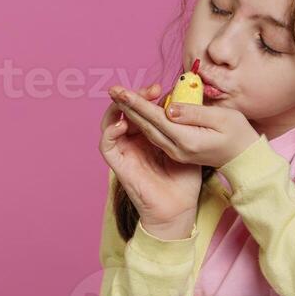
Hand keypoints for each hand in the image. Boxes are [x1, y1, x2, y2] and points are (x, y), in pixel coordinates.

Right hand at [99, 82, 201, 236]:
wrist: (180, 208)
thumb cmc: (185, 179)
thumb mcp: (188, 145)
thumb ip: (184, 124)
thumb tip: (186, 99)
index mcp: (148, 134)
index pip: (140, 107)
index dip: (145, 95)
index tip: (159, 87)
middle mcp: (133, 140)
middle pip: (124, 111)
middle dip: (134, 96)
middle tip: (150, 89)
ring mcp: (124, 152)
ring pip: (109, 123)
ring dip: (117, 109)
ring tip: (131, 99)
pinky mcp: (118, 165)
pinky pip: (106, 146)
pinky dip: (109, 133)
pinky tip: (121, 125)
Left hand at [107, 84, 262, 171]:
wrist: (246, 160)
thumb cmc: (239, 135)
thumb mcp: (222, 118)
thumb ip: (194, 113)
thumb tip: (169, 108)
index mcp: (186, 140)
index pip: (155, 118)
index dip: (137, 103)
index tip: (121, 91)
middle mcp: (177, 148)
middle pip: (147, 125)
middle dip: (128, 106)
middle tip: (112, 90)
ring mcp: (177, 152)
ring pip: (150, 130)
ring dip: (134, 114)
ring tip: (121, 98)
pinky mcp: (179, 152)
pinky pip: (158, 134)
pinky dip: (146, 121)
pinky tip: (139, 112)